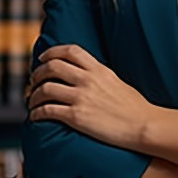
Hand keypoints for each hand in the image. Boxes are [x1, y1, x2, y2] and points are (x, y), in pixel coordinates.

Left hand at [27, 44, 153, 150]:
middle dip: (38, 73)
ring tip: (32, 101)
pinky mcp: (77, 117)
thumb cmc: (135, 108)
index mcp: (99, 70)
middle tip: (34, 80)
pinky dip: (37, 112)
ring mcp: (82, 98)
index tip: (43, 58)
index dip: (52, 52)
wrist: (144, 125)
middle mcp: (88, 80)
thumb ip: (100, 77)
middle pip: (53, 67)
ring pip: (46, 88)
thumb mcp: (118, 82)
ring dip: (34, 94)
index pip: (71, 51)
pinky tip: (35, 116)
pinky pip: (48, 110)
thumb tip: (88, 76)